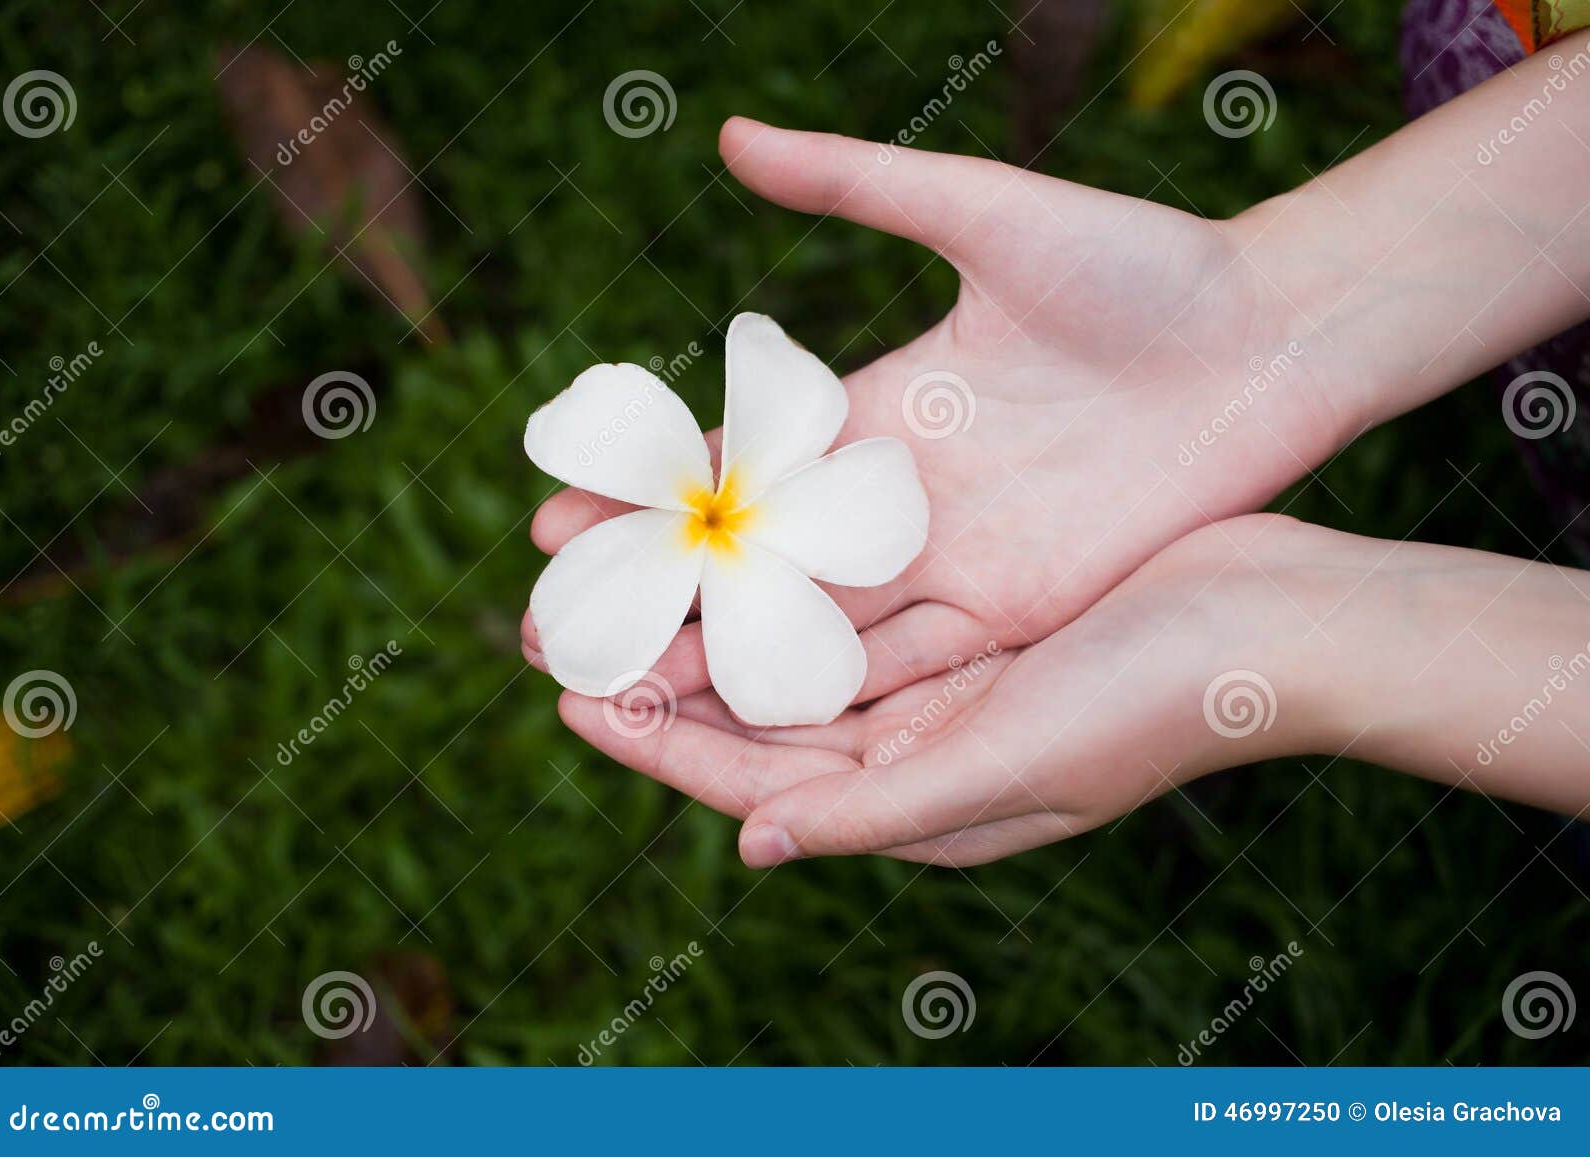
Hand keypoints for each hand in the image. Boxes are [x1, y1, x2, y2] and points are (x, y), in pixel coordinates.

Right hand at [524, 117, 1339, 708]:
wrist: (1270, 338)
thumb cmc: (1139, 266)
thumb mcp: (983, 213)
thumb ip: (855, 184)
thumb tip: (724, 135)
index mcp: (880, 407)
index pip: (736, 466)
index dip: (647, 500)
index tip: (554, 519)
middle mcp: (902, 496)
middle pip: (755, 564)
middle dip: (655, 602)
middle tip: (552, 633)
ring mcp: (957, 558)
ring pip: (815, 623)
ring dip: (721, 662)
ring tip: (622, 694)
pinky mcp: (1018, 608)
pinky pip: (909, 662)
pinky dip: (830, 691)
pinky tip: (746, 725)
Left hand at [558, 514, 1589, 865]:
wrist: (1278, 621)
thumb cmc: (1157, 701)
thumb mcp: (1012, 763)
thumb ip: (883, 810)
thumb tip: (755, 848)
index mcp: (921, 803)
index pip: (755, 784)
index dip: (658, 744)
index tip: (570, 695)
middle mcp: (920, 753)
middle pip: (757, 720)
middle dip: (663, 676)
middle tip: (566, 624)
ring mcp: (943, 685)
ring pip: (794, 656)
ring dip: (711, 618)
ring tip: (629, 572)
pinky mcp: (969, 619)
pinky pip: (851, 601)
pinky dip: (788, 574)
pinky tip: (736, 533)